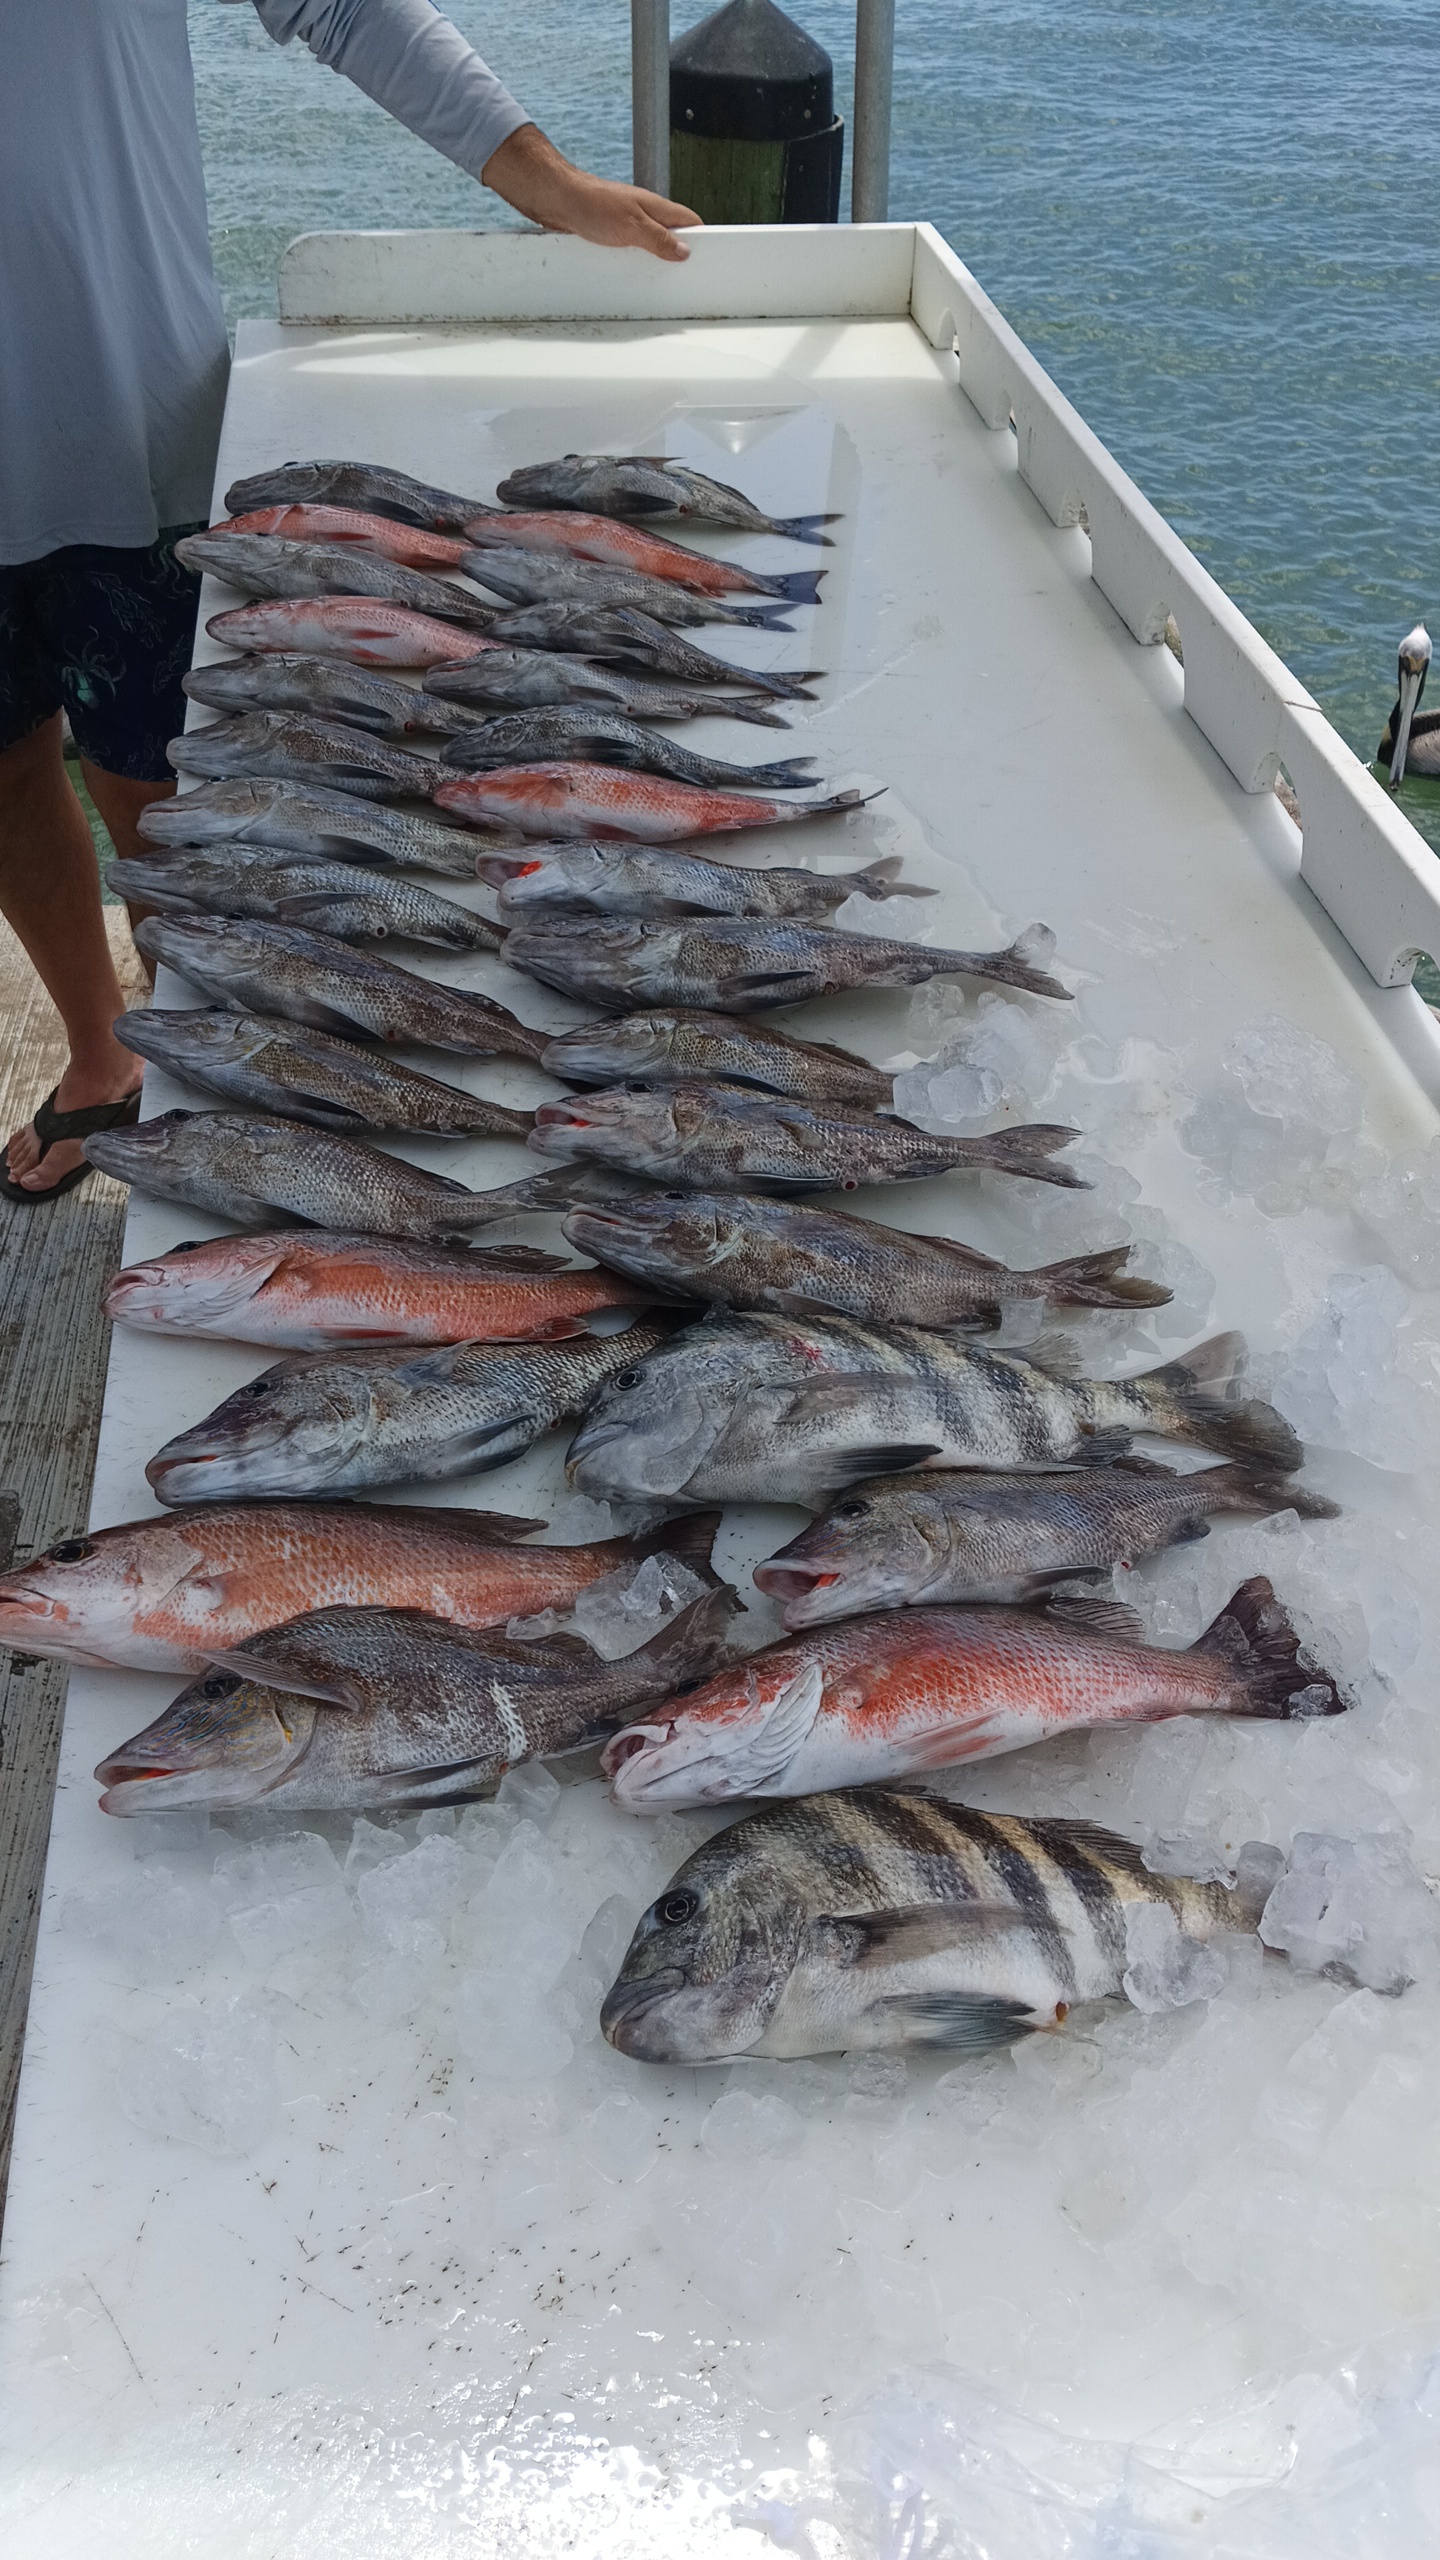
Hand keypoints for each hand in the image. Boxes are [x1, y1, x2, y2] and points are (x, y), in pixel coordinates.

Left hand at [482, 125, 700, 263]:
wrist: (558, 199)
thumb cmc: (592, 204)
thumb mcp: (632, 226)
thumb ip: (659, 239)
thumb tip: (684, 251)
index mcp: (657, 208)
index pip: (691, 222)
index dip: (701, 240)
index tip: (707, 261)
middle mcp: (646, 214)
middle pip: (672, 236)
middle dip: (679, 256)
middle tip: (684, 279)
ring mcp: (629, 223)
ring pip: (651, 245)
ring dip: (655, 261)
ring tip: (661, 282)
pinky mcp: (613, 233)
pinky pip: (632, 250)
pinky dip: (635, 262)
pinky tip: (632, 275)